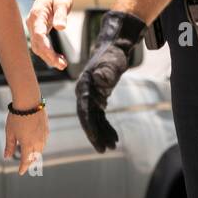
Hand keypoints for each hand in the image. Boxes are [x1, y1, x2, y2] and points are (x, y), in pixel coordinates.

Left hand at [5, 104, 49, 175]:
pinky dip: (39, 146)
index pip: (26, 160)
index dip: (23, 167)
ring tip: (30, 155)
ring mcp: (43, 136)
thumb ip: (9, 146)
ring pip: (40, 150)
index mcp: (27, 144)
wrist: (29, 101)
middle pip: (34, 157)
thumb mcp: (10, 132)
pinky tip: (36, 144)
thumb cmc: (17, 117)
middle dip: (30, 162)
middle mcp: (37, 142)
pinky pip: (44, 142)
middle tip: (25, 164)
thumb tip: (7, 157)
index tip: (20, 172)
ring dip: (35, 154)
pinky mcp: (46, 129)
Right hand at [27, 0, 71, 69]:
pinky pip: (40, 44)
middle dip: (48, 56)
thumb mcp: (63, 1)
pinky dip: (48, 53)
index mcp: (37, 15)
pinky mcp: (37, 29)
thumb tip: (60, 27)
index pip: (39, 35)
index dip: (46, 48)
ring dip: (48, 57)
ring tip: (62, 64)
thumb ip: (61, 14)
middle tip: (62, 65)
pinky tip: (58, 58)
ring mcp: (33, 27)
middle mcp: (32, 22)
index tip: (55, 58)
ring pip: (37, 46)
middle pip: (37, 44)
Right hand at [74, 10, 144, 152]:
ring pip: (94, 120)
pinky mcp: (97, 98)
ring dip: (102, 133)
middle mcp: (83, 93)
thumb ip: (105, 73)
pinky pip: (99, 116)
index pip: (84, 111)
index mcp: (84, 86)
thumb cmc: (112, 55)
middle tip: (104, 150)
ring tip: (112, 146)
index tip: (97, 140)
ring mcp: (90, 96)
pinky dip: (106, 126)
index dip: (90, 127)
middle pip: (87, 119)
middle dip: (95, 135)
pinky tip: (114, 137)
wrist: (113, 47)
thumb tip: (99, 80)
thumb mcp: (111, 63)